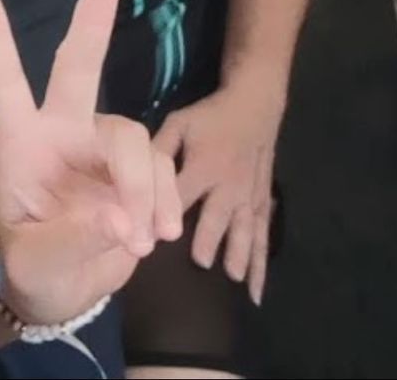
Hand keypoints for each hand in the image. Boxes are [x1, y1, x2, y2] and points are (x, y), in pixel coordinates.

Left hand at [0, 0, 184, 325]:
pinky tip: (159, 236)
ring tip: (141, 242)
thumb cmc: (34, 270)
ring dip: (143, 188)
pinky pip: (162, 168)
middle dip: (91, 19)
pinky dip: (164, 202)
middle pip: (78, 67)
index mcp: (21, 145)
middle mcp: (62, 131)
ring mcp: (102, 147)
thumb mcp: (36, 268)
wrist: (67, 293)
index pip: (1, 85)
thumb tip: (120, 217)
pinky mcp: (138, 168)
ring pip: (132, 137)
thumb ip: (72, 242)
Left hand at [154, 81, 285, 303]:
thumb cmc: (211, 116)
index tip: (147, 244)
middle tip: (198, 264)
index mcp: (204, 166)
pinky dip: (261, 265)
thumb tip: (132, 174)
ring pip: (244, 230)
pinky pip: (264, 236)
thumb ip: (159, 149)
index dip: (163, 217)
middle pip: (216, 216)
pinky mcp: (262, 203)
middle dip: (207, 240)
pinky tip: (255, 292)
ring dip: (238, 254)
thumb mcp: (180, 123)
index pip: (180, 196)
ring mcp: (248, 196)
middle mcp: (228, 185)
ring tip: (231, 280)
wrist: (256, 105)